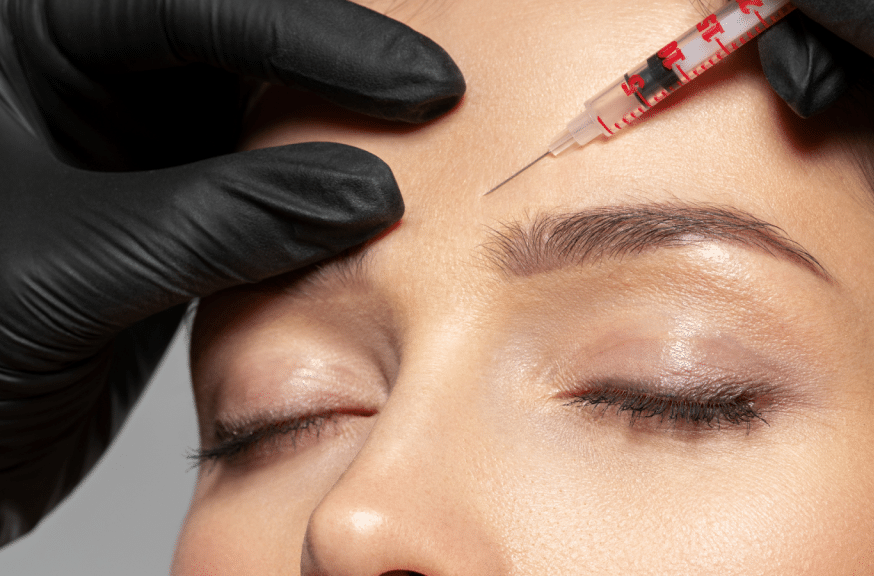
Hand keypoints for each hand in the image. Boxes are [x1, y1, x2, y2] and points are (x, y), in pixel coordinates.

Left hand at [0, 0, 463, 544]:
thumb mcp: (74, 270)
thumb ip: (220, 220)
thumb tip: (366, 195)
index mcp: (30, 50)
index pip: (186, 11)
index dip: (314, 38)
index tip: (414, 84)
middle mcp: (80, 86)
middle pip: (234, 45)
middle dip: (336, 65)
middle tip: (435, 93)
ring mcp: (127, 153)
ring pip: (253, 116)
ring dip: (334, 132)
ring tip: (419, 143)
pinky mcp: (161, 218)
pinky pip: (253, 191)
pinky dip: (311, 204)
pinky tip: (364, 213)